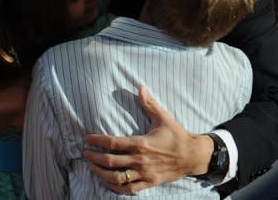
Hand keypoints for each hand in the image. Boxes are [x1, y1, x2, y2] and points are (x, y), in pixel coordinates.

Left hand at [82, 85, 212, 193]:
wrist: (193, 155)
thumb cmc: (176, 135)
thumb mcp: (163, 116)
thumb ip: (149, 103)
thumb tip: (140, 87)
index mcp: (141, 143)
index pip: (113, 143)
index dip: (97, 141)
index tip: (87, 139)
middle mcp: (140, 160)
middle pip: (111, 161)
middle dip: (94, 158)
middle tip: (85, 154)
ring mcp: (144, 173)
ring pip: (117, 178)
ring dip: (101, 174)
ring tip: (92, 168)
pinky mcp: (149, 182)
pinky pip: (129, 189)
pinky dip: (116, 187)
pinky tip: (108, 182)